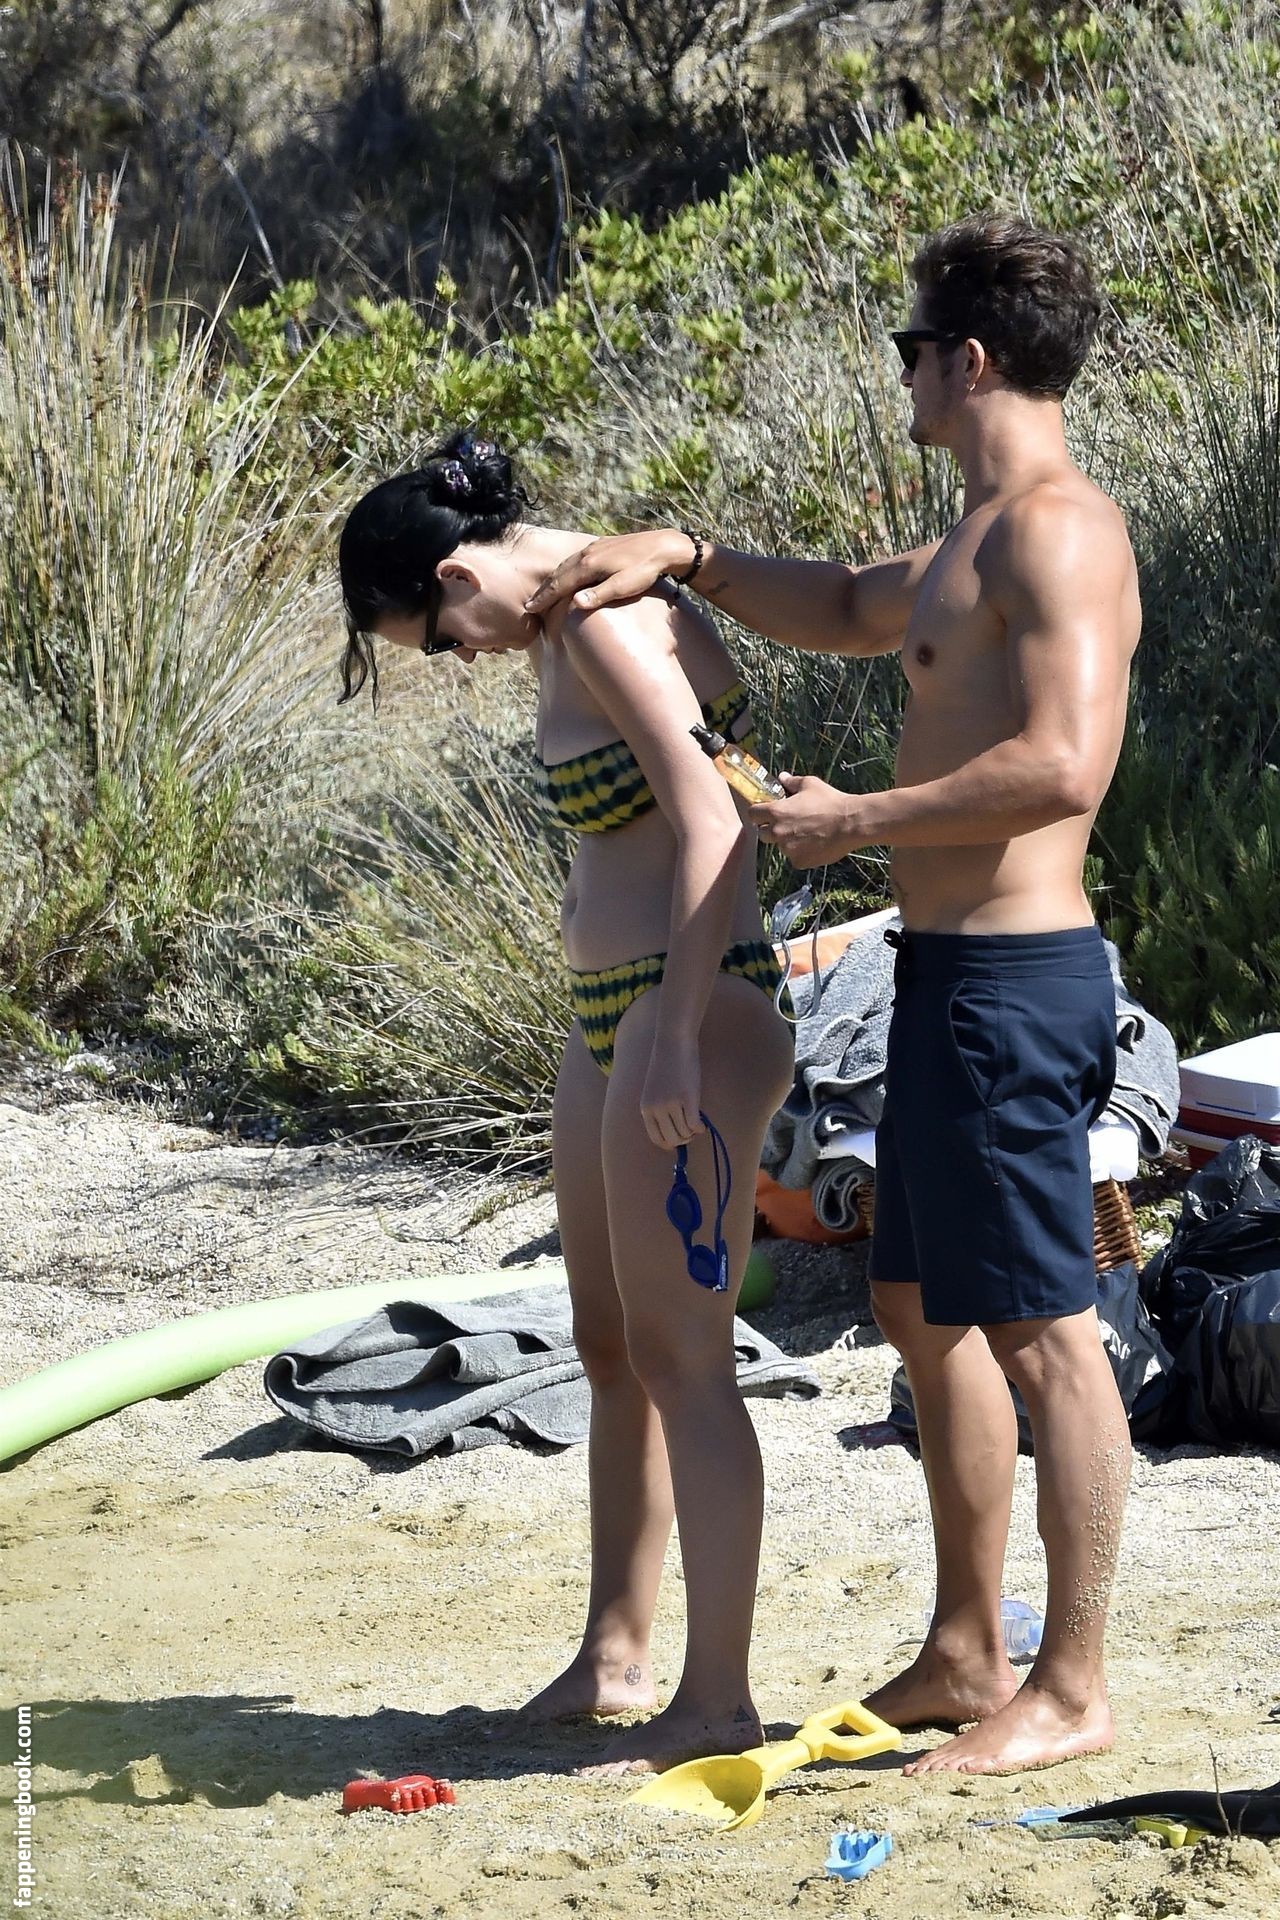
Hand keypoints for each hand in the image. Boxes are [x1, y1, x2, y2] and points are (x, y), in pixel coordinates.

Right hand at [523, 529, 692, 617]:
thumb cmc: (645, 570)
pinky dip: (565, 569)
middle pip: (559, 573)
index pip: (560, 584)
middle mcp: (587, 553)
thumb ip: (600, 594)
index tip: (530, 609)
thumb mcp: (624, 586)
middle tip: (531, 604)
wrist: (662, 546)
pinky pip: (575, 558)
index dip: (545, 598)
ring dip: (553, 578)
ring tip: (544, 591)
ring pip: (566, 564)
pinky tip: (566, 573)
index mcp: (589, 565)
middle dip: (544, 590)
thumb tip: (576, 602)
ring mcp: (594, 547)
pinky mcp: (602, 545)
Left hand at [641, 1040, 703, 1150]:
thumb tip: (677, 1131)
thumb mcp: (656, 1090)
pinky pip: (694, 1124)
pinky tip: (703, 1123)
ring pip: (684, 1133)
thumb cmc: (666, 1064)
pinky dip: (700, 1127)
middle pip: (672, 1139)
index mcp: (646, 1108)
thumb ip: (661, 1109)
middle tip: (691, 1131)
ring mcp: (671, 1104)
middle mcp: (656, 1109)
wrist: (673, 1041)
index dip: (670, 1143)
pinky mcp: (687, 1098)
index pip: (656, 1138)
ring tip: (696, 1122)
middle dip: (683, 1140)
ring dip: (693, 1132)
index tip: (679, 1138)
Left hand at [750, 771, 863, 867]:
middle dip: (771, 828)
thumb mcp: (810, 785)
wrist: (851, 823)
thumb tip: (782, 777)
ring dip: (788, 841)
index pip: (752, 814)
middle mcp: (777, 832)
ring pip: (781, 846)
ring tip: (808, 833)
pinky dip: (801, 853)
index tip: (766, 812)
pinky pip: (794, 858)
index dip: (758, 813)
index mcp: (776, 812)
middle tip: (789, 823)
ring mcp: (787, 849)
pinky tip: (815, 843)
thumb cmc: (830, 801)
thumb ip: (792, 782)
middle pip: (763, 833)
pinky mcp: (799, 862)